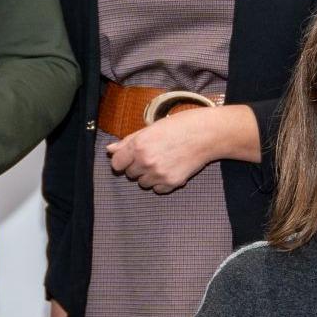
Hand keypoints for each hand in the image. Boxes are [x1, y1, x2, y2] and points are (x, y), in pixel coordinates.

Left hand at [105, 107, 220, 193]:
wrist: (207, 134)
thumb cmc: (180, 126)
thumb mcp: (151, 128)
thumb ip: (128, 141)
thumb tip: (110, 149)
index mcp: (138, 145)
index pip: (117, 163)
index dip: (123, 161)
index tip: (130, 158)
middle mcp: (146, 161)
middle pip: (130, 174)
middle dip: (138, 167)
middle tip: (153, 156)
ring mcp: (158, 174)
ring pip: (143, 183)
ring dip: (149, 176)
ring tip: (163, 162)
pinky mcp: (171, 183)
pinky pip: (158, 190)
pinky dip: (162, 183)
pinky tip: (171, 169)